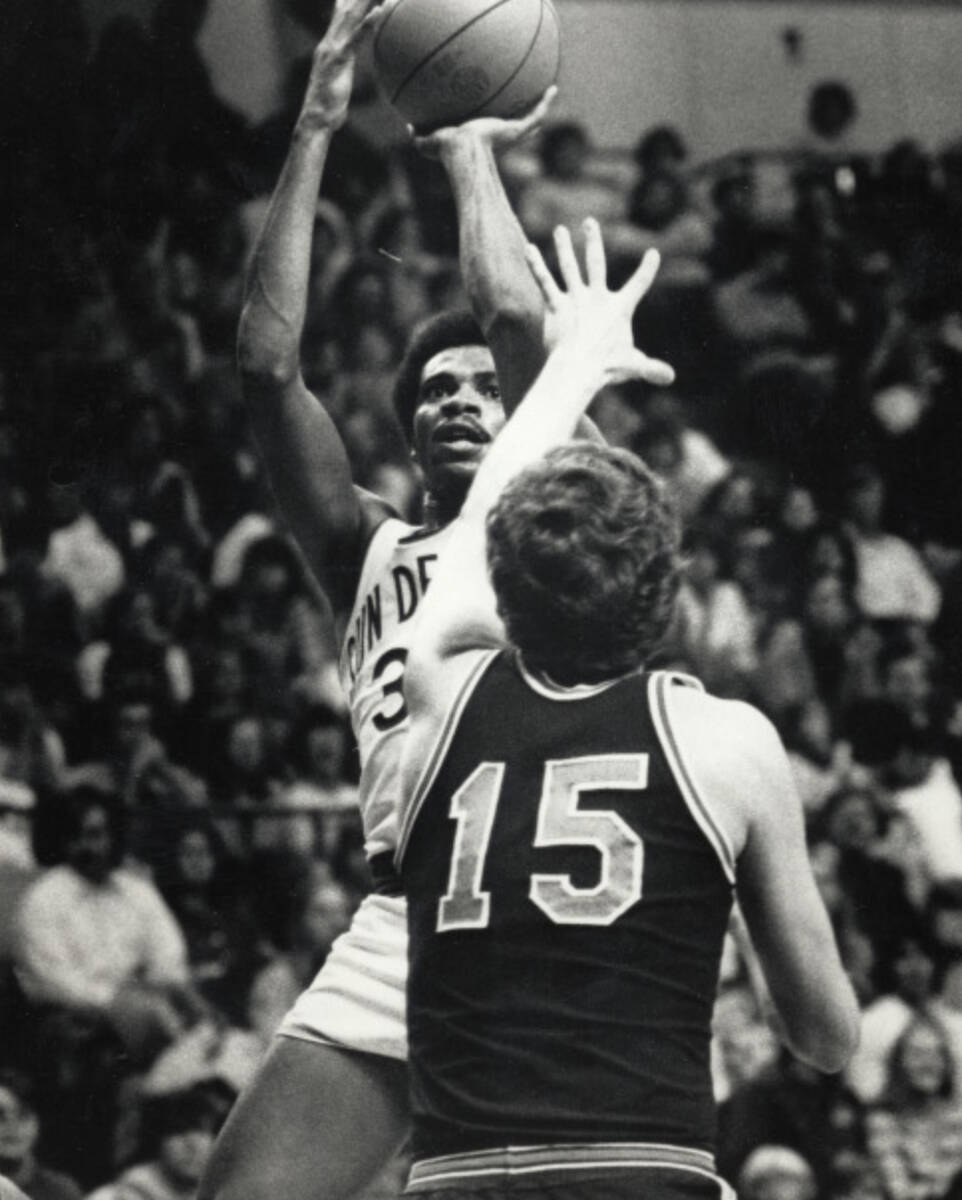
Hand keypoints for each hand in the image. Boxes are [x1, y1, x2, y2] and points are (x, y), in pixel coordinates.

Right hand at [300, 0, 383, 129]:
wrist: (316, 119)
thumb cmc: (329, 105)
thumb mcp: (338, 79)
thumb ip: (344, 65)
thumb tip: (347, 65)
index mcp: (329, 46)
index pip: (339, 15)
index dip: (347, 0)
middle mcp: (329, 43)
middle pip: (345, 10)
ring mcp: (333, 49)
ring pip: (351, 17)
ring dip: (363, 1)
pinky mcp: (339, 60)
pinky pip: (356, 38)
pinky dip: (368, 24)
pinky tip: (379, 11)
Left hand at [411, 85, 557, 156]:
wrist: (462, 150)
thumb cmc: (446, 150)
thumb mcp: (428, 140)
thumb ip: (418, 135)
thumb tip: (408, 127)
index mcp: (481, 138)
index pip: (492, 134)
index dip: (498, 130)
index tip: (501, 124)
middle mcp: (498, 137)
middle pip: (515, 129)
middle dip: (522, 123)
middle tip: (529, 111)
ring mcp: (510, 134)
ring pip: (531, 120)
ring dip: (541, 108)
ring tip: (549, 93)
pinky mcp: (517, 130)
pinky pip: (536, 114)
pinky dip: (546, 103)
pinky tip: (554, 89)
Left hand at [525, 218, 675, 387]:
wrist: (578, 369)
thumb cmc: (606, 368)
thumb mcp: (633, 365)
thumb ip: (651, 369)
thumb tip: (670, 378)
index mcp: (619, 308)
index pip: (639, 284)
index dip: (647, 269)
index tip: (653, 253)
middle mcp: (596, 297)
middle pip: (596, 263)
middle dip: (593, 242)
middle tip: (589, 222)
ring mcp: (575, 299)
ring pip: (568, 267)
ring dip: (564, 247)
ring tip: (560, 230)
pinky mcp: (555, 307)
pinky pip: (544, 282)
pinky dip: (536, 265)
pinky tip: (528, 248)